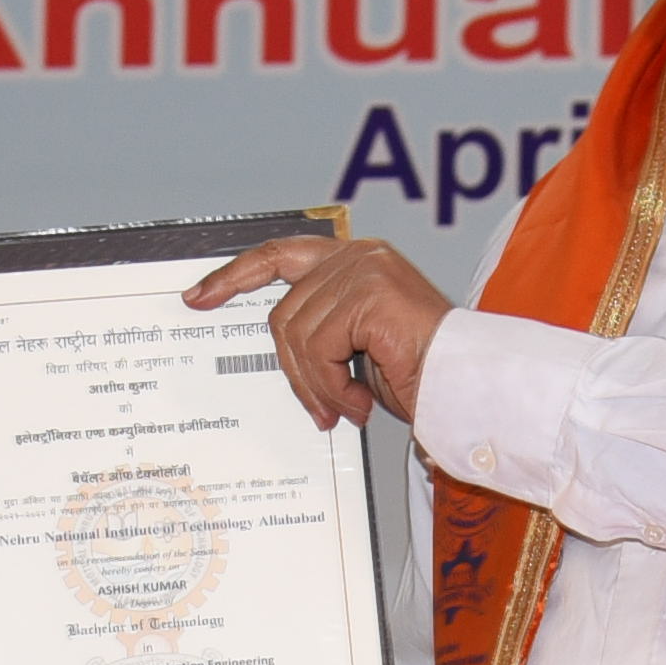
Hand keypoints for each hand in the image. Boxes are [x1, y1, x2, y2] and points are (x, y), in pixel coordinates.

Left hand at [183, 232, 449, 431]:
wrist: (466, 387)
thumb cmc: (423, 374)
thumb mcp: (355, 349)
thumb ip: (319, 334)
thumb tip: (281, 351)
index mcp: (355, 260)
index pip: (280, 256)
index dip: (236, 275)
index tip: (199, 296)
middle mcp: (358, 256)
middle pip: (283, 312)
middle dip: (293, 369)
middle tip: (319, 407)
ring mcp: (363, 270)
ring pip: (296, 335)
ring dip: (317, 385)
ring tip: (346, 408)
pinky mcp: (368, 294)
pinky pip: (318, 348)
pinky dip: (331, 386)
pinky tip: (358, 403)